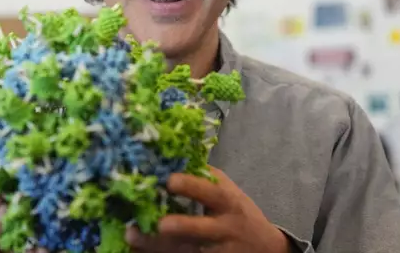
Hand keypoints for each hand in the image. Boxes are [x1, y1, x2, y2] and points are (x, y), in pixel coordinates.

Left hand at [125, 166, 288, 252]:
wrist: (265, 248)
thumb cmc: (238, 211)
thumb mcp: (228, 191)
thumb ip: (205, 177)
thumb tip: (173, 156)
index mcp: (228, 202)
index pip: (211, 192)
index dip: (192, 186)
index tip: (170, 181)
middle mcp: (224, 227)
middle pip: (202, 229)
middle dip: (182, 226)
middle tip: (159, 223)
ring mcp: (217, 250)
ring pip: (189, 250)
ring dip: (160, 245)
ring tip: (134, 238)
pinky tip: (139, 250)